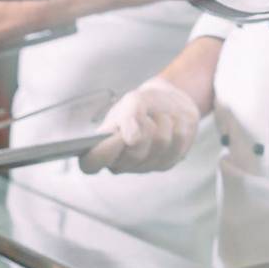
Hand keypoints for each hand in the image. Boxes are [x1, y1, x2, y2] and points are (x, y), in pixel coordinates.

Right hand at [80, 81, 201, 173]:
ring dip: (163, 121)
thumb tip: (131, 139)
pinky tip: (171, 125)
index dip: (103, 153)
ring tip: (158, 117)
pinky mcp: (166, 164)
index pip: (90, 164)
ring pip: (160, 144)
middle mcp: (120, 162)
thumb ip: (128, 116)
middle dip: (144, 126)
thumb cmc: (144, 104)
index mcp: (102, 147)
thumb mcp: (133, 101)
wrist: (169, 104)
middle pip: (134, 153)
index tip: (118, 136)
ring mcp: (144, 166)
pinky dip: (178, 125)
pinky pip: (178, 143)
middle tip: (144, 116)